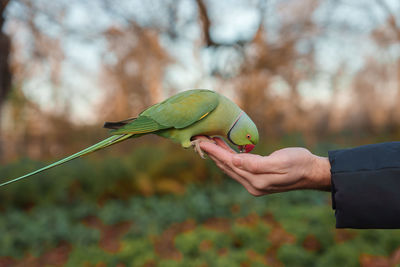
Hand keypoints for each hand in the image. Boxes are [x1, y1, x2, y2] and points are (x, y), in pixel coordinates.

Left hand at [199, 137, 330, 195]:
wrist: (312, 172)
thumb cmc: (299, 163)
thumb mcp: (279, 161)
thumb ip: (256, 163)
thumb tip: (235, 161)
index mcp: (256, 180)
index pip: (229, 163)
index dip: (214, 151)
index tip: (201, 141)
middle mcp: (252, 184)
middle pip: (226, 166)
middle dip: (212, 152)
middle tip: (199, 138)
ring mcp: (254, 184)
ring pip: (230, 167)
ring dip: (218, 155)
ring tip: (208, 141)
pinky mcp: (257, 180)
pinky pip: (237, 168)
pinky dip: (228, 158)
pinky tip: (225, 149)